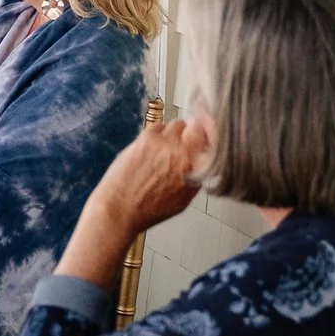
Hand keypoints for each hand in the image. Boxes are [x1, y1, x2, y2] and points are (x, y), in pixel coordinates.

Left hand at [52, 119, 203, 291]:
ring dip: (172, 134)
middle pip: (197, 128)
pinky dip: (155, 134)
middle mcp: (187, 155)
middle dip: (190, 135)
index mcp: (198, 172)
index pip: (214, 141)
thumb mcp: (183, 200)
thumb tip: (199, 162)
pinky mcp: (149, 137)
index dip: (209, 136)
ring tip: (160, 150)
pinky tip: (147, 149)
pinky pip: (158, 126)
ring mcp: (168, 143)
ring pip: (178, 125)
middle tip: (179, 145)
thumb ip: (195, 177)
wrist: (120, 209)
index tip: (204, 135)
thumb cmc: (148, 210)